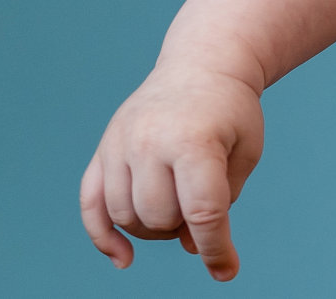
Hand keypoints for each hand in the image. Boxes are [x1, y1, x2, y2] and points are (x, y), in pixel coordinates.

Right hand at [80, 62, 263, 280]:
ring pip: (125, 216)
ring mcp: (120, 144)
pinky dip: (103, 236)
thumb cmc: (232, 112)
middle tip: (203, 206)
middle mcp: (150, 142)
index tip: (226, 270)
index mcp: (194, 141)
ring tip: (179, 207)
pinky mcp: (104, 148)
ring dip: (153, 228)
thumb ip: (223, 200)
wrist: (202, 65)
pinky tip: (123, 258)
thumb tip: (192, 247)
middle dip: (184, 226)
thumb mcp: (246, 151)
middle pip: (159, 218)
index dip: (216, 247)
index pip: (202, 211)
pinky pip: (89, 205)